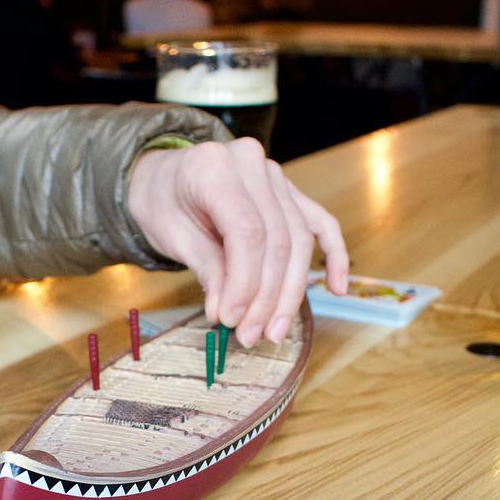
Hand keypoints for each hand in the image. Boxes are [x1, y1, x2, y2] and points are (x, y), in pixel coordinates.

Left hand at [127, 138, 348, 346]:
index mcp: (215, 167)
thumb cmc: (162, 202)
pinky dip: (334, 255)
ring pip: (299, 239)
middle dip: (267, 296)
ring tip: (274, 330)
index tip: (232, 321)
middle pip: (277, 239)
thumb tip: (226, 313)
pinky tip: (337, 288)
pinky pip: (320, 223)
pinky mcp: (290, 193)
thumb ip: (205, 268)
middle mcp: (252, 164)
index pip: (247, 232)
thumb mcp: (171, 235)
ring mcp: (276, 176)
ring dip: (291, 292)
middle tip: (251, 336)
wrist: (164, 176)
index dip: (245, 283)